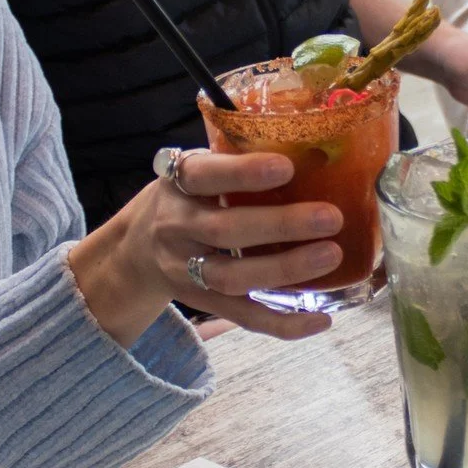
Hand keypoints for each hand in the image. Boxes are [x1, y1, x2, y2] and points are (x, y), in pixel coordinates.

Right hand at [72, 152, 340, 344]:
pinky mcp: (203, 305)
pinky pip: (243, 317)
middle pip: (224, 231)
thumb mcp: (197, 168)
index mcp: (177, 185)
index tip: (287, 167)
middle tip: (331, 217)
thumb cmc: (188, 198)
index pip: (203, 175)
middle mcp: (177, 228)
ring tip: (331, 255)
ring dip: (285, 270)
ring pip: (232, 278)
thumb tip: (316, 144)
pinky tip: (321, 319)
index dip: (243, 173)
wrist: (136, 249)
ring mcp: (186, 271)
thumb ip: (236, 159)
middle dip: (280, 225)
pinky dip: (283, 324)